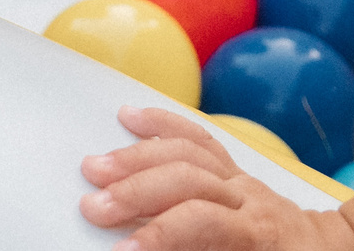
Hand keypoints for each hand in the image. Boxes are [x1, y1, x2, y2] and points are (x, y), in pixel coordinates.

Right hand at [79, 105, 353, 250]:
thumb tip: (145, 248)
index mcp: (260, 234)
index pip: (201, 223)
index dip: (159, 235)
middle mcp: (251, 201)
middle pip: (188, 180)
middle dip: (136, 191)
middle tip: (93, 207)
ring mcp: (242, 181)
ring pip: (187, 153)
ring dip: (136, 157)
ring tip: (94, 168)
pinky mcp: (235, 171)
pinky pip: (198, 138)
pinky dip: (161, 123)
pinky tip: (128, 116)